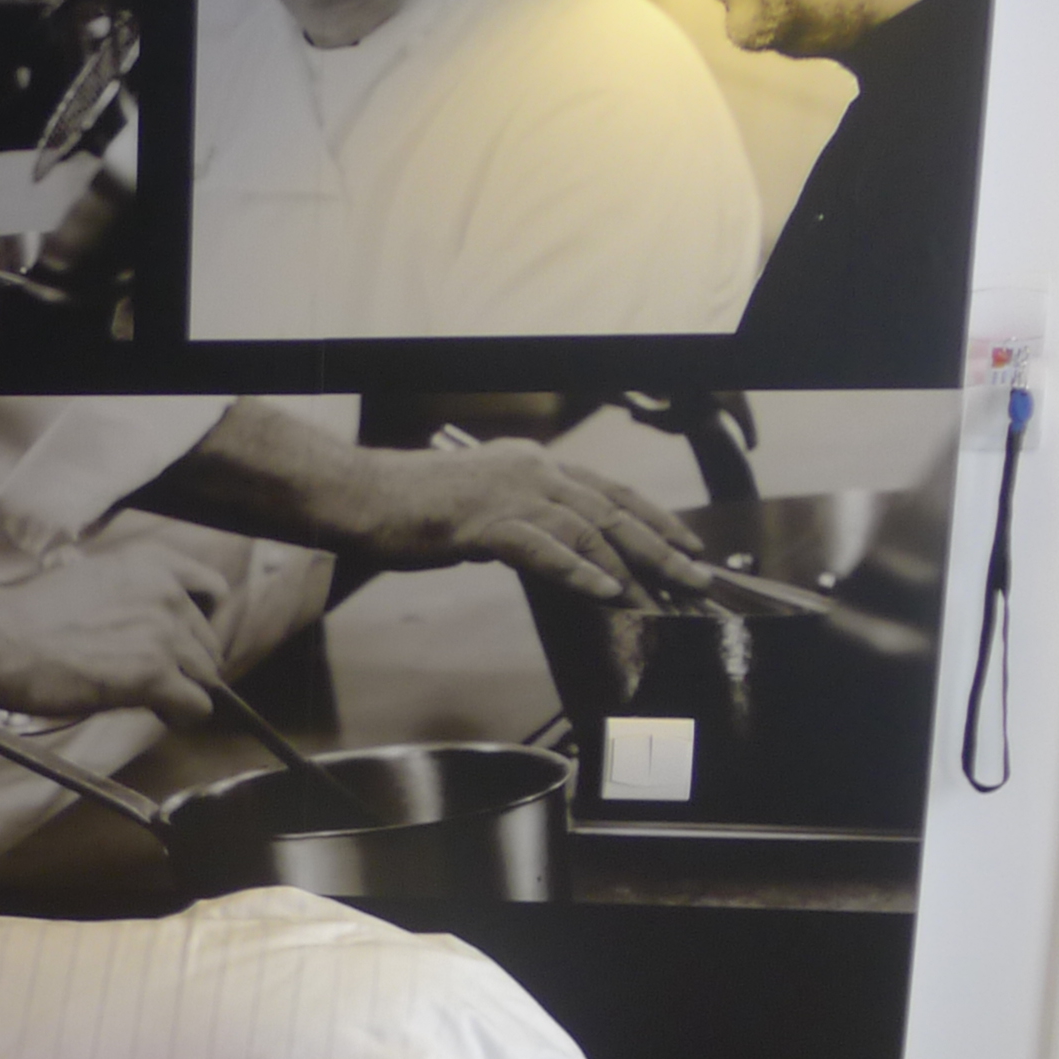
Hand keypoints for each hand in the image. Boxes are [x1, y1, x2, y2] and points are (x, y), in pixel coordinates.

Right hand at [0, 525, 241, 729]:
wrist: (2, 639)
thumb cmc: (31, 613)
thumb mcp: (92, 578)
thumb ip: (132, 593)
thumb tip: (146, 626)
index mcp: (152, 562)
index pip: (214, 589)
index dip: (204, 621)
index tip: (184, 640)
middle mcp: (168, 593)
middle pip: (209, 642)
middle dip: (190, 664)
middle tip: (158, 679)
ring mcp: (165, 634)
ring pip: (208, 676)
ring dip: (185, 691)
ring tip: (154, 700)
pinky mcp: (155, 675)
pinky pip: (198, 705)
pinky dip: (183, 716)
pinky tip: (160, 715)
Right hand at [334, 444, 718, 605]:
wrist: (361, 496)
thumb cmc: (411, 507)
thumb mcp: (481, 508)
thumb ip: (520, 522)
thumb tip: (547, 550)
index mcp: (534, 464)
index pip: (610, 490)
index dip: (655, 518)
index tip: (689, 544)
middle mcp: (532, 471)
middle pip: (612, 511)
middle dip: (661, 546)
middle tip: (697, 576)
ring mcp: (510, 496)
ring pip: (588, 531)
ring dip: (632, 566)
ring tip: (663, 594)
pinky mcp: (485, 523)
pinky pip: (544, 551)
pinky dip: (579, 572)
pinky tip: (607, 591)